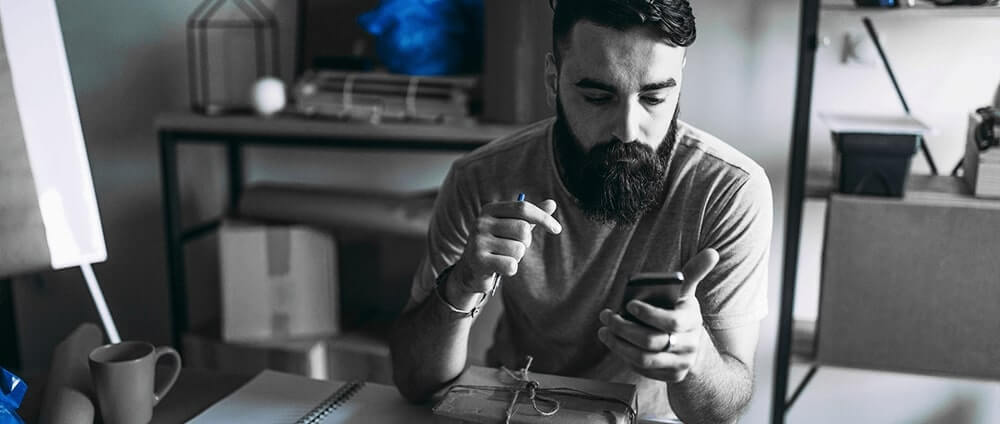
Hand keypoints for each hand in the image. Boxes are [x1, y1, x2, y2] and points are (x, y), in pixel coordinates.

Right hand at [452, 199, 561, 295]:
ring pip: (518, 249)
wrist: (471, 270)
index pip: (523, 208)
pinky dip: (511, 269)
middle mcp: (481, 222)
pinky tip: (499, 267)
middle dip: (526, 242)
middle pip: (523, 229)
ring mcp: (477, 241)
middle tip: (514, 247)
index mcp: (489, 210)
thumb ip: (530, 216)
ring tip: (503, 257)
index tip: (557, 230)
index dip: (543, 218)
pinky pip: (511, 265)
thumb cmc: (497, 245)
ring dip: (517, 257)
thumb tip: (552, 203)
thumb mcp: (512, 227)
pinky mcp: (478, 260)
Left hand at [598, 248, 719, 382]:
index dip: (648, 314)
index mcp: (692, 320)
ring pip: (643, 359)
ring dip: (619, 345)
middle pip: (651, 342)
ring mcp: (680, 363)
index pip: (671, 321)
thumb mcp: (688, 295)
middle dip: (624, 329)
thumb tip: (712, 253)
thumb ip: (694, 273)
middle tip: (607, 317)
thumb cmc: (683, 313)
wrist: (696, 349)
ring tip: (605, 331)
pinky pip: (642, 370)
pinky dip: (625, 356)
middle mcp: (689, 345)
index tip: (629, 305)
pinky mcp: (670, 376)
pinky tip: (616, 343)